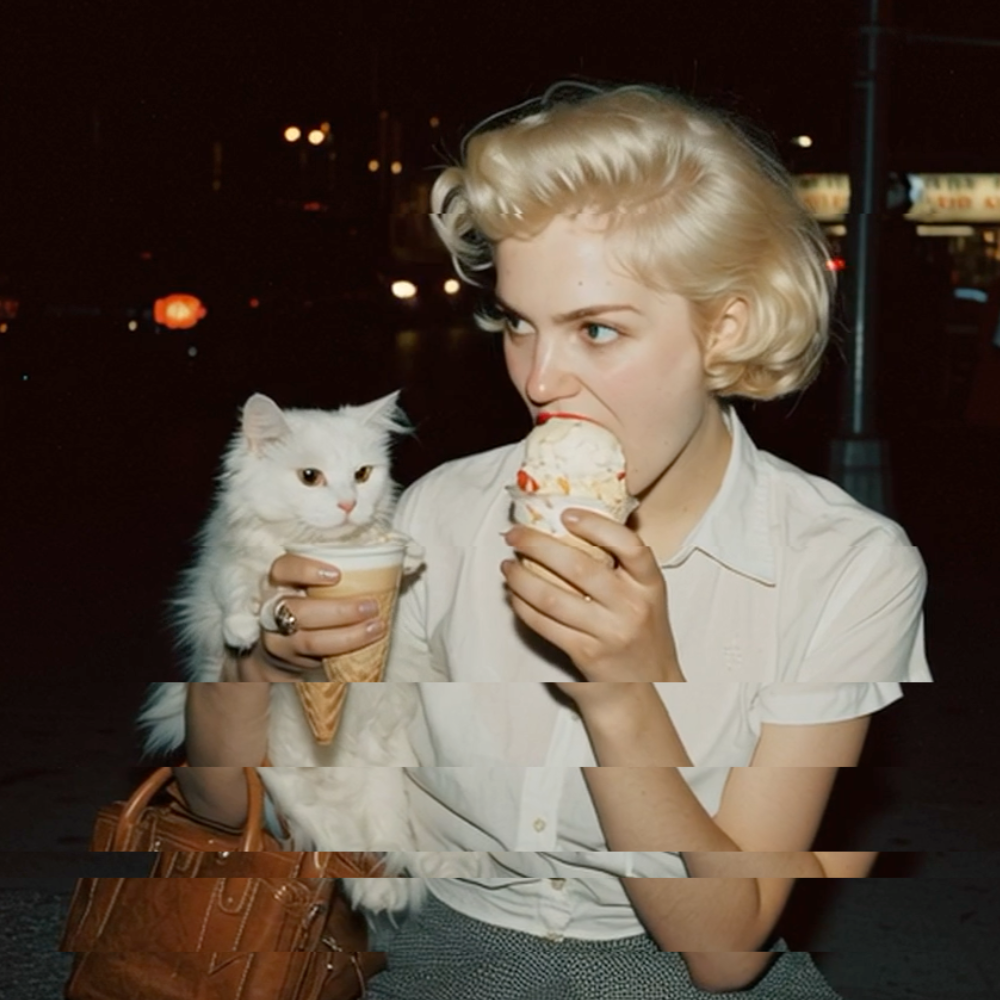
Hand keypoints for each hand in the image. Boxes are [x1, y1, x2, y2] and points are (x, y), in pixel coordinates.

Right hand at [234, 554, 385, 682]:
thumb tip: (402, 561)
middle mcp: (272, 612)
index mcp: (278, 583)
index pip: (282, 569)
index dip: (305, 570)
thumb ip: (341, 574)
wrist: (277, 651)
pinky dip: (344, 654)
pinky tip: (366, 647)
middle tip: (370, 606)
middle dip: (338, 610)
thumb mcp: (313, 586)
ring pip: (309, 642)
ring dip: (347, 636)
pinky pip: (316, 662)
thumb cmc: (308, 605)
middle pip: (297, 610)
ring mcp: (278, 642)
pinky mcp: (290, 665)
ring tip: (376, 627)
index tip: (337, 575)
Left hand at [502, 510, 682, 695]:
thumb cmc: (641, 631)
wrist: (647, 684)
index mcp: (650, 585)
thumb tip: (580, 520)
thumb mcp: (645, 593)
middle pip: (579, 567)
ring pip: (553, 598)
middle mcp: (632, 607)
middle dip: (538, 545)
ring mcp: (609, 633)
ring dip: (521, 578)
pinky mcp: (586, 653)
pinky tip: (515, 594)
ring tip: (508, 565)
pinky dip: (523, 606)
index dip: (596, 525)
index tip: (565, 515)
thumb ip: (622, 563)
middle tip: (515, 534)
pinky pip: (544, 624)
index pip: (630, 546)